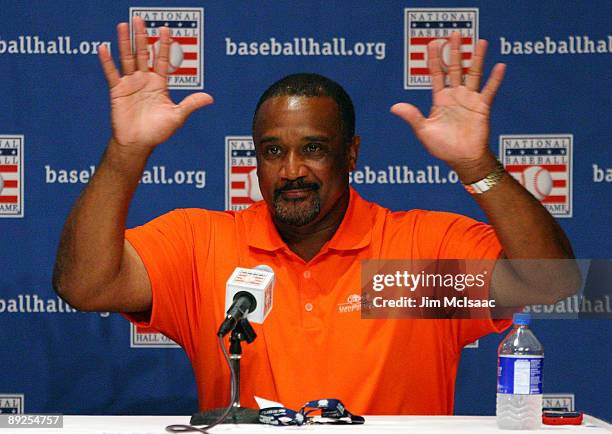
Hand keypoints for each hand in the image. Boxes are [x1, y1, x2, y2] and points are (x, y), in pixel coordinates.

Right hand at [98, 17, 212, 151]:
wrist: (138, 143)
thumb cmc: (157, 132)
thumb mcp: (177, 117)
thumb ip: (191, 104)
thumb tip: (210, 98)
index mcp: (159, 84)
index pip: (162, 60)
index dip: (164, 45)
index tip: (165, 29)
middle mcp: (144, 80)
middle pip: (143, 54)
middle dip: (142, 37)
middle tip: (140, 19)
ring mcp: (130, 84)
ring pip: (127, 58)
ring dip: (125, 42)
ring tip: (122, 25)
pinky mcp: (117, 91)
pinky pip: (112, 73)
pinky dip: (107, 61)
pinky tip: (104, 47)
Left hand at [391, 32, 505, 175]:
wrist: (462, 159)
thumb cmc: (442, 148)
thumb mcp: (424, 131)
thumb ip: (412, 117)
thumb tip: (394, 107)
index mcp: (440, 100)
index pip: (435, 74)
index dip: (434, 59)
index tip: (433, 43)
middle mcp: (455, 96)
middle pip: (454, 68)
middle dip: (454, 51)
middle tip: (454, 34)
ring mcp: (470, 100)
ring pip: (473, 74)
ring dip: (476, 58)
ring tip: (480, 41)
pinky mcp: (482, 107)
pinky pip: (489, 90)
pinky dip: (495, 79)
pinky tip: (499, 65)